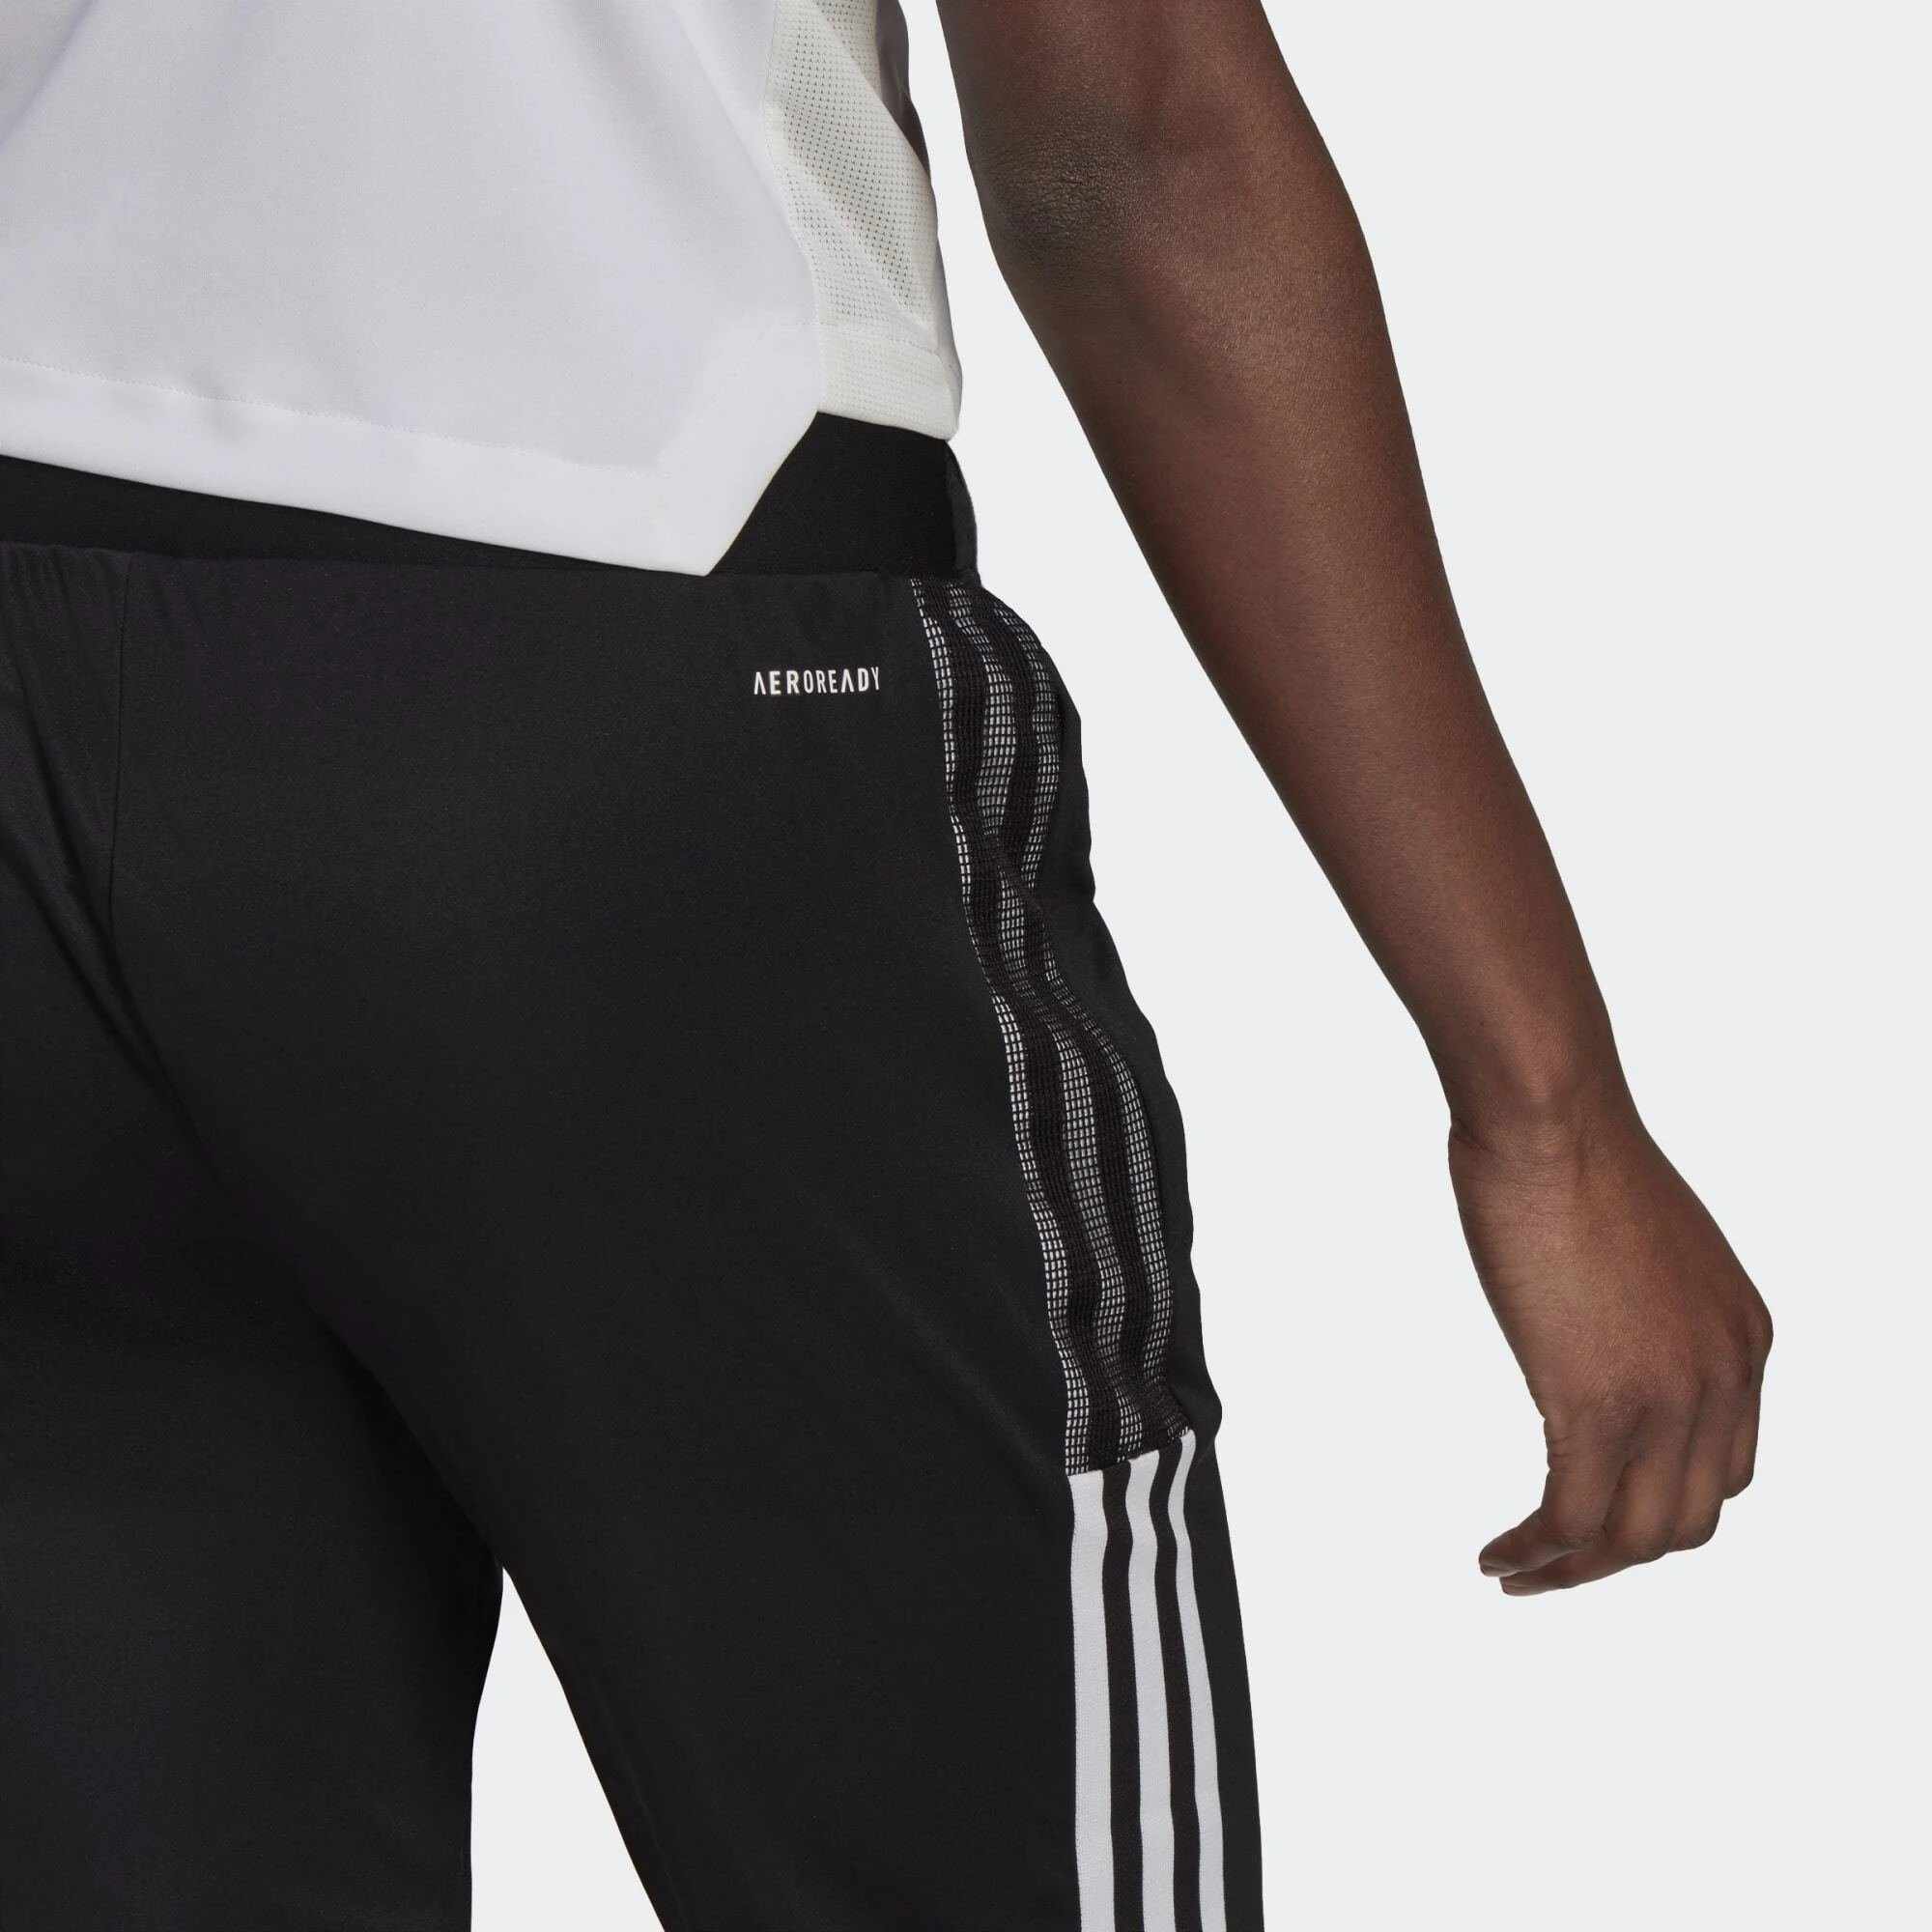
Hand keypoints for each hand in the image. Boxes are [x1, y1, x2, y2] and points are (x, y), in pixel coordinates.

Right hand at [1452, 1099, 1770, 1594]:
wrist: (1550, 1117)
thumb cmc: (1571, 1148)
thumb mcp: (1647, 1243)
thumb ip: (1647, 1304)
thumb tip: (1600, 1332)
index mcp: (1743, 1338)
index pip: (1725, 1467)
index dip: (1661, 1503)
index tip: (1599, 1510)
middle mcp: (1725, 1379)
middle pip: (1690, 1520)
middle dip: (1622, 1553)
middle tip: (1557, 1559)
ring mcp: (1669, 1397)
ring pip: (1637, 1538)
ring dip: (1576, 1572)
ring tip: (1517, 1574)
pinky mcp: (1598, 1404)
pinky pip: (1573, 1518)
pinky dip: (1535, 1552)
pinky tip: (1494, 1554)